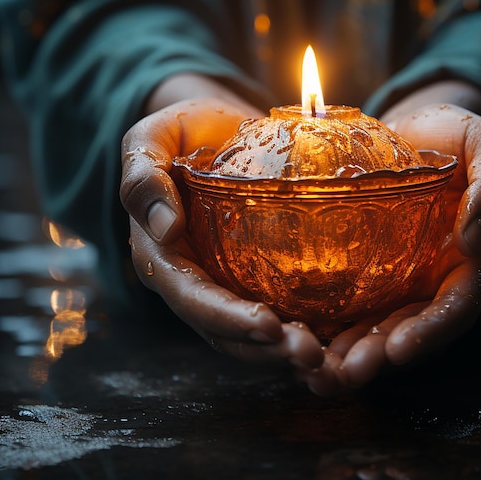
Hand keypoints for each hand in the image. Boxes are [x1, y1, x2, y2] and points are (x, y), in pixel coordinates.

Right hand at [120, 78, 323, 371]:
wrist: (217, 125)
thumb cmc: (183, 129)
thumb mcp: (152, 138)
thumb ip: (143, 175)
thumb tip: (164, 229)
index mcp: (163, 256)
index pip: (192, 298)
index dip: (227, 318)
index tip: (269, 326)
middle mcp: (193, 279)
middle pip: (225, 329)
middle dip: (266, 348)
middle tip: (312, 355)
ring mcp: (225, 279)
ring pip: (252, 331)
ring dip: (287, 349)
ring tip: (327, 357)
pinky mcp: (254, 272)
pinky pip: (277, 306)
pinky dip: (304, 325)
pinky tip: (337, 333)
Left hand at [299, 86, 480, 394]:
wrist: (419, 128)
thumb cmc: (458, 135)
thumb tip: (477, 234)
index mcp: (474, 260)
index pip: (457, 305)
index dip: (431, 330)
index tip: (398, 350)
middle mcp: (438, 276)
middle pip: (412, 327)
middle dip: (379, 353)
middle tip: (343, 373)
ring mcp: (404, 272)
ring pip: (380, 320)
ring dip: (351, 349)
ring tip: (317, 370)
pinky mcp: (374, 262)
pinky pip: (355, 295)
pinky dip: (332, 318)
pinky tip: (302, 331)